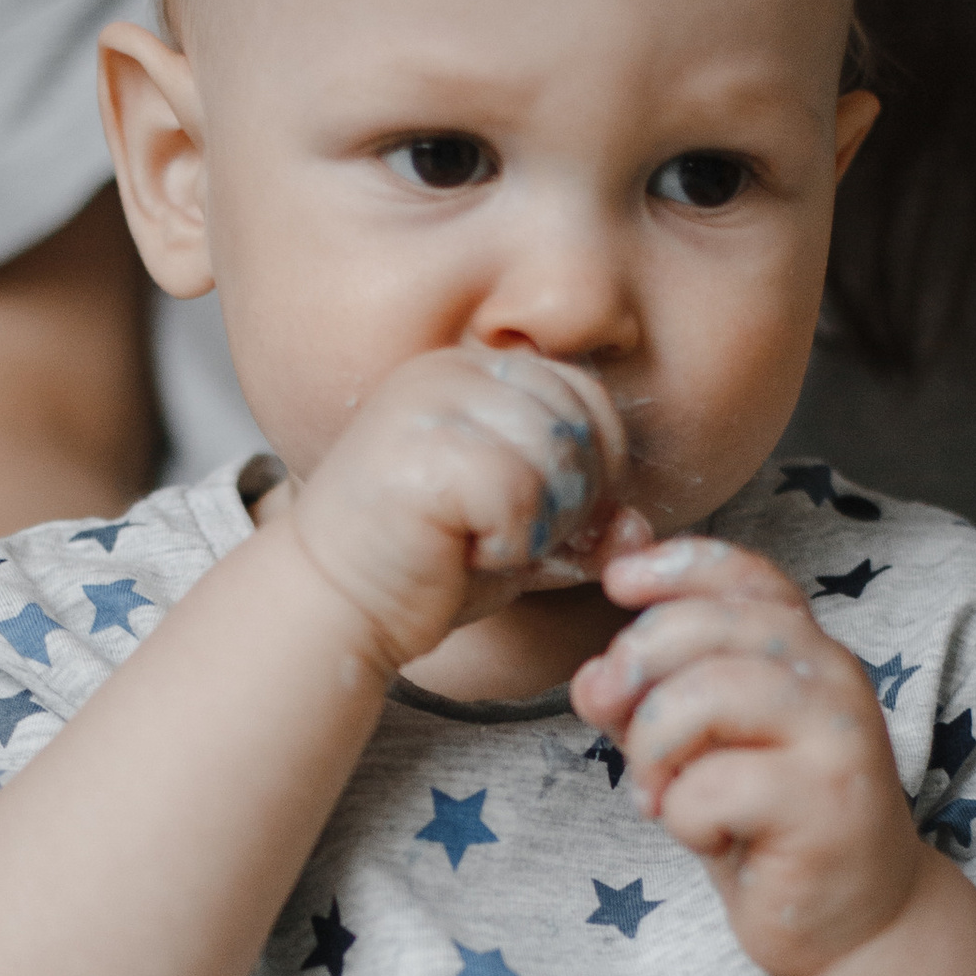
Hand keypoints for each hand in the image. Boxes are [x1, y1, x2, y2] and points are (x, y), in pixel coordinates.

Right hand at [279, 347, 633, 673]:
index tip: (554, 519)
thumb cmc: (424, 566)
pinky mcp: (422, 452)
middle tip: (511, 539)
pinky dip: (508, 544)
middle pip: (578, 423)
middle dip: (571, 500)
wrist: (333, 605)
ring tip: (481, 544)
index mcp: (471, 370)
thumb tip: (642, 529)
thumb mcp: (523, 530)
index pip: (586, 395)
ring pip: (554, 455)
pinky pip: (519, 493)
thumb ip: (585, 518)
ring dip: (538, 523)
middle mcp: (448, 370)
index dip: (596, 467)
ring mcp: (429, 405)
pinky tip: (460, 553)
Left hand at [572, 537, 919, 975]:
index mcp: (804, 650)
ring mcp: (838, 739)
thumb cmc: (768, 824)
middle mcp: (833, 678)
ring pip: (707, 695)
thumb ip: (649, 700)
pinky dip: (684, 817)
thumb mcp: (696, 747)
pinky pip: (712, 788)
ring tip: (658, 796)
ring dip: (654, 747)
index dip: (674, 565)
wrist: (854, 919)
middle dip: (635, 665)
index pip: (744, 575)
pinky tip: (711, 838)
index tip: (615, 581)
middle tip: (611, 720)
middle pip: (710, 625)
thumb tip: (592, 676)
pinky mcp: (825, 807)